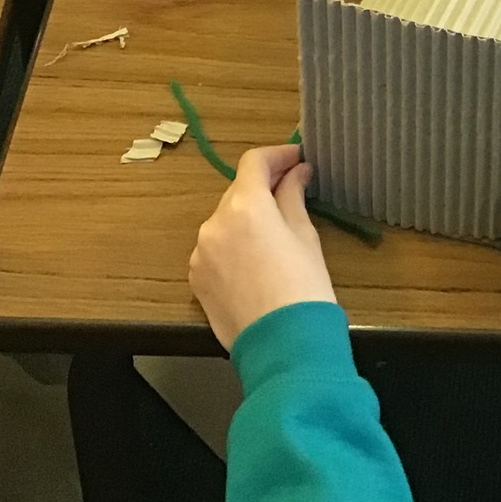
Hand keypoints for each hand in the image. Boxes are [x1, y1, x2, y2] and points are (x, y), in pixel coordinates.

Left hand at [190, 144, 336, 351]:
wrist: (283, 346)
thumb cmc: (305, 289)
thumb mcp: (305, 236)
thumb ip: (293, 196)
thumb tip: (296, 172)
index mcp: (246, 207)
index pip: (254, 162)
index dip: (277, 155)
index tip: (297, 158)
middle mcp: (215, 223)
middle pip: (237, 191)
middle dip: (262, 188)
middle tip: (292, 190)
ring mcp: (200, 252)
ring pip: (224, 221)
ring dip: (246, 217)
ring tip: (274, 233)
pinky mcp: (195, 279)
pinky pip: (214, 249)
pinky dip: (231, 244)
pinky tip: (254, 261)